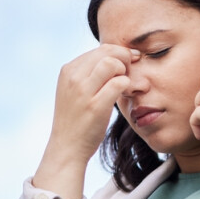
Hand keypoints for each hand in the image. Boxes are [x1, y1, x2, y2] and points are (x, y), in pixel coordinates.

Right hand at [34, 45, 139, 198]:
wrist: (67, 148)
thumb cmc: (76, 120)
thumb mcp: (75, 91)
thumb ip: (89, 74)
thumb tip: (115, 59)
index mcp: (68, 71)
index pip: (99, 50)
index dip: (119, 52)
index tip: (130, 60)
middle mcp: (73, 77)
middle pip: (107, 52)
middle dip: (125, 58)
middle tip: (132, 70)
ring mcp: (83, 91)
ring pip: (112, 63)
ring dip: (125, 71)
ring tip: (126, 84)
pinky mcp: (95, 106)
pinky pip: (118, 83)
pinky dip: (127, 85)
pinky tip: (126, 94)